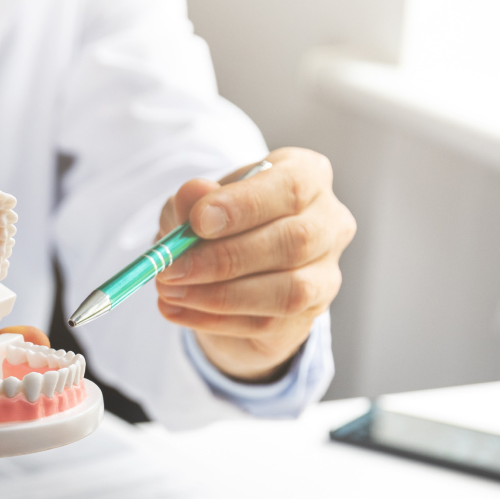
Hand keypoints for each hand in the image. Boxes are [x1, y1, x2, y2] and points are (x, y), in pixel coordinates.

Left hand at [156, 147, 353, 382]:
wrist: (232, 274)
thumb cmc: (221, 226)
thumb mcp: (196, 206)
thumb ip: (193, 200)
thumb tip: (193, 193)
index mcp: (308, 176)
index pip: (291, 187)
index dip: (244, 205)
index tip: (197, 221)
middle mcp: (329, 222)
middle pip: (294, 241)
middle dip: (225, 258)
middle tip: (172, 268)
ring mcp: (326, 272)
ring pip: (287, 290)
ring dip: (219, 295)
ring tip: (170, 291)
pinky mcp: (309, 314)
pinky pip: (266, 322)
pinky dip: (214, 320)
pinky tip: (177, 311)